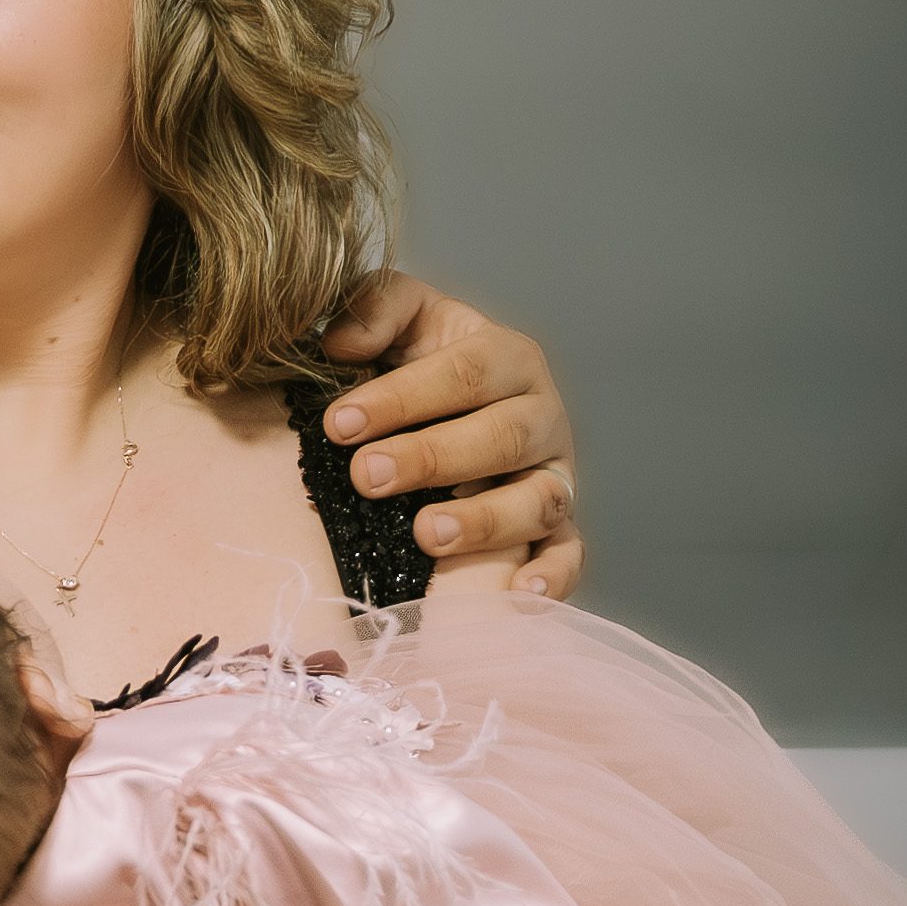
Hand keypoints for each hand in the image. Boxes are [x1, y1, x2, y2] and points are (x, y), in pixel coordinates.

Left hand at [320, 273, 583, 597]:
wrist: (441, 414)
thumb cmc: (414, 366)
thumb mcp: (399, 322)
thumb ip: (374, 310)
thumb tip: (342, 342)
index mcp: (507, 357)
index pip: (464, 373)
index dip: (402, 396)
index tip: (338, 423)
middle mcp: (542, 415)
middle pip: (502, 437)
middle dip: (431, 457)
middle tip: (365, 476)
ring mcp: (554, 476)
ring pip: (538, 499)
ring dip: (484, 521)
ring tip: (424, 532)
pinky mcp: (558, 529)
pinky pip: (569, 554)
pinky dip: (551, 576)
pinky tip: (518, 595)